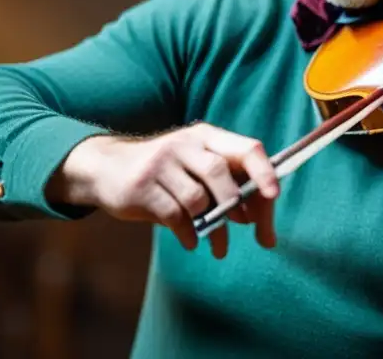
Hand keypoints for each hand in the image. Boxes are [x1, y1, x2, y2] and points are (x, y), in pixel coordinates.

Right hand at [46, 122, 279, 257]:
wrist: (108, 168)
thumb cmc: (168, 172)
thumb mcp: (197, 167)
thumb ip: (230, 189)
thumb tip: (263, 229)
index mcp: (207, 136)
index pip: (246, 148)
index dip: (264, 171)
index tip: (274, 196)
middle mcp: (185, 144)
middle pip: (220, 172)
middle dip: (235, 205)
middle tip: (242, 226)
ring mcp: (160, 163)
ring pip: (197, 198)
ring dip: (213, 228)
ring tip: (218, 245)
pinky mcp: (141, 187)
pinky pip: (174, 215)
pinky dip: (189, 233)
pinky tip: (191, 241)